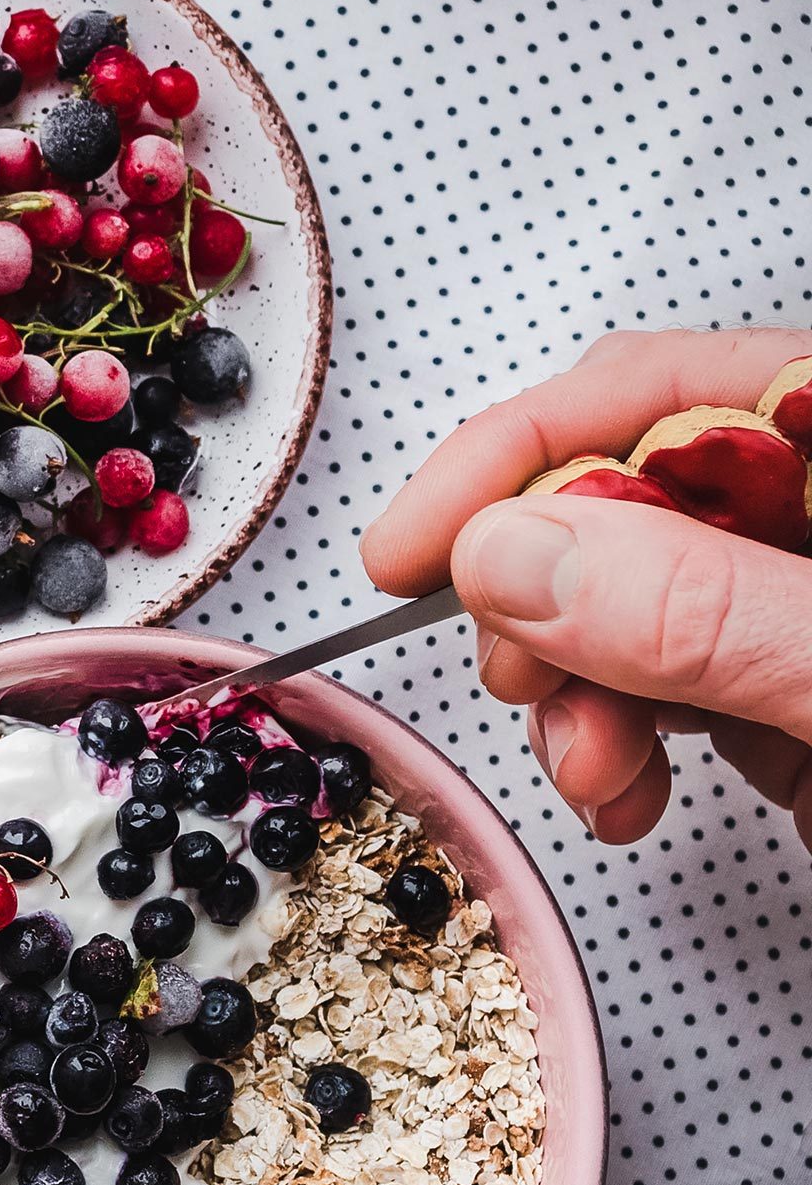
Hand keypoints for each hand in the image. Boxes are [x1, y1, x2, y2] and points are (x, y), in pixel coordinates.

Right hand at [361, 327, 811, 844]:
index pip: (661, 389)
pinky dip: (612, 748)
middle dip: (542, 604)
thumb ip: (699, 610)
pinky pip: (660, 691)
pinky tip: (624, 795)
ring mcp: (795, 607)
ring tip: (594, 770)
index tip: (411, 548)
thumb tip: (510, 555)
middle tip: (524, 678)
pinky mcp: (788, 692)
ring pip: (622, 605)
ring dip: (569, 697)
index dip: (519, 454)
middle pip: (623, 498)